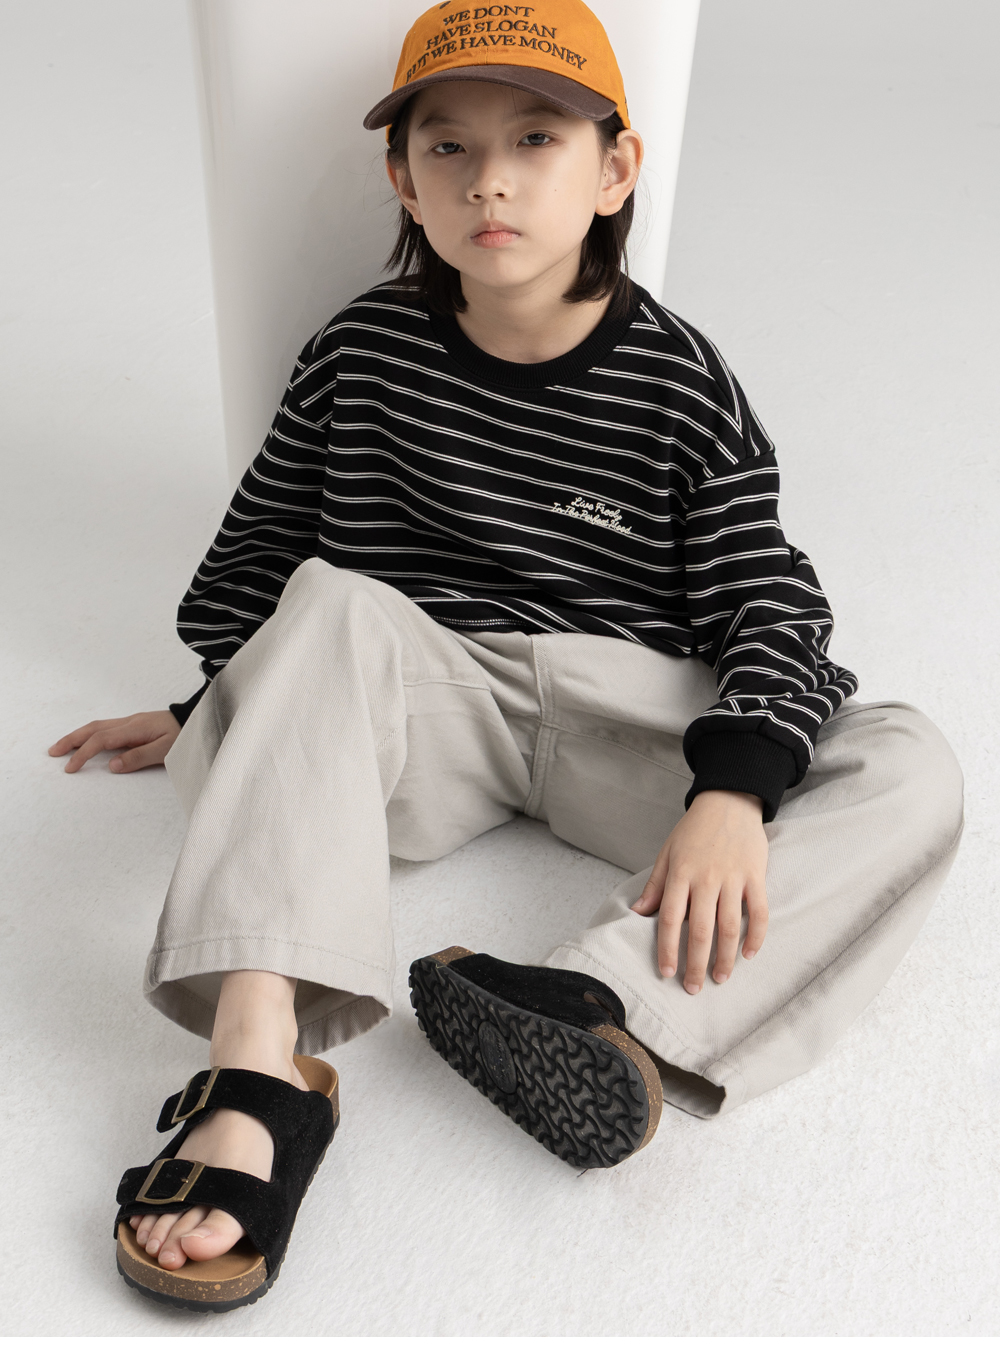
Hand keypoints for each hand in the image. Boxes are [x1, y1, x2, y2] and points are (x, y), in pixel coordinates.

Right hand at [48, 710, 180, 773]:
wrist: (196, 719)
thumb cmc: (184, 734)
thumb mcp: (166, 750)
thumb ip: (139, 757)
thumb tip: (113, 766)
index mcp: (134, 728)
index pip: (101, 740)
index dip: (83, 753)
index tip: (70, 768)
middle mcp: (129, 722)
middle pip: (93, 729)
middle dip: (71, 740)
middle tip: (53, 752)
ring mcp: (131, 722)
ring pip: (98, 726)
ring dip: (79, 736)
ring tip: (63, 747)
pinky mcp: (135, 725)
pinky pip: (106, 728)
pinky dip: (91, 734)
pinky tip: (87, 741)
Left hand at [631, 790, 767, 993]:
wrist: (728, 801)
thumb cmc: (694, 830)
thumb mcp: (667, 853)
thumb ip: (655, 886)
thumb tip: (638, 913)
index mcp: (681, 874)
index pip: (671, 919)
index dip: (668, 949)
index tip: (666, 972)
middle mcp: (706, 879)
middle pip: (701, 931)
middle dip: (696, 964)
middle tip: (693, 988)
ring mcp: (733, 878)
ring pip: (729, 927)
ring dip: (725, 957)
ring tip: (720, 978)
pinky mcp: (755, 875)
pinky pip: (759, 912)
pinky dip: (756, 936)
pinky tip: (749, 954)